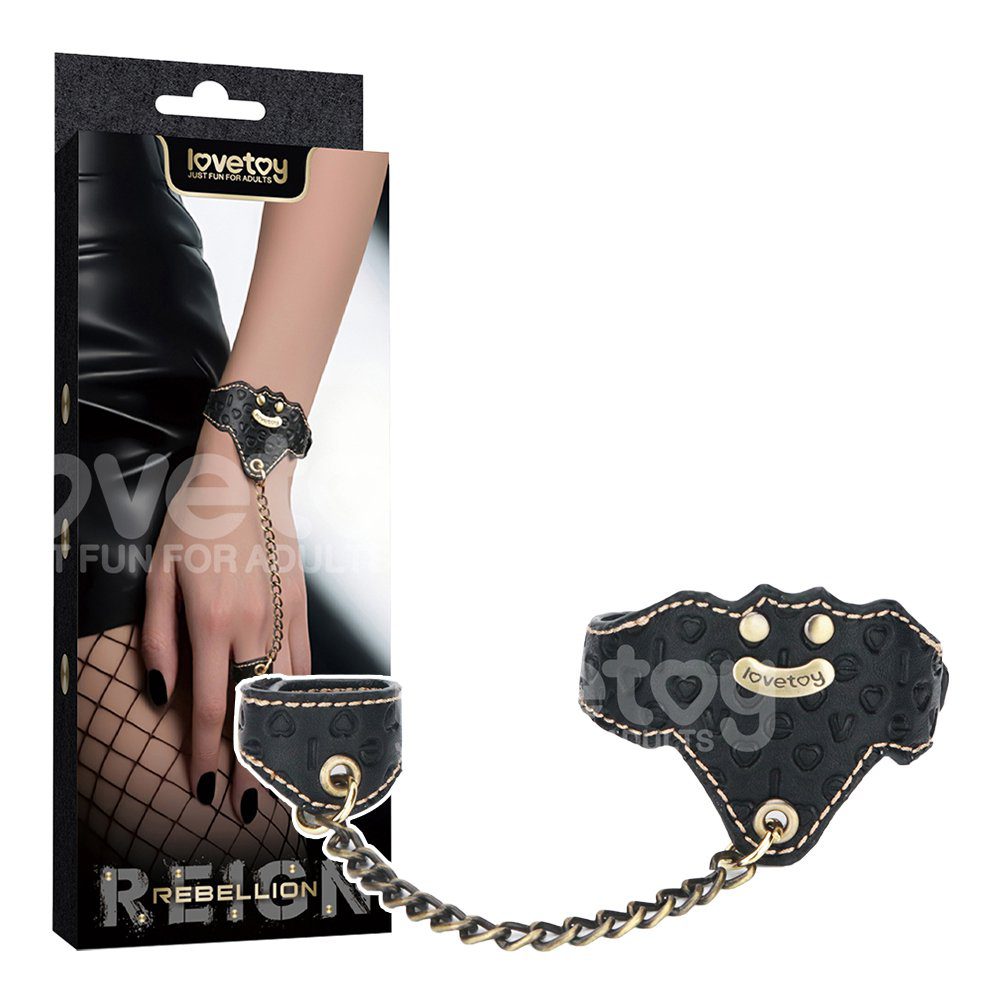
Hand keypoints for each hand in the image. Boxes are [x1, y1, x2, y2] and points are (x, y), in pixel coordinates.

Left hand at [141, 424, 310, 821]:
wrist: (246, 483)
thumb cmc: (196, 526)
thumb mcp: (158, 576)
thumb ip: (158, 639)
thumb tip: (163, 692)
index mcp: (212, 623)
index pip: (213, 705)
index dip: (211, 753)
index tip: (209, 788)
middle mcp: (254, 627)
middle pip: (254, 708)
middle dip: (250, 761)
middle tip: (249, 803)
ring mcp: (284, 617)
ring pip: (285, 690)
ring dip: (280, 735)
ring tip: (278, 772)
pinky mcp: (301, 607)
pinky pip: (303, 662)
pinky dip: (299, 696)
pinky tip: (298, 717)